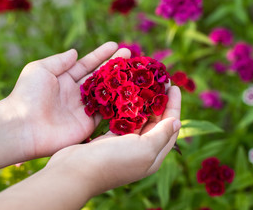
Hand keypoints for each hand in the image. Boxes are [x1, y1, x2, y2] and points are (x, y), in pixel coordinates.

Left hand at [5, 42, 130, 158]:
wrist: (23, 127)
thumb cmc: (27, 95)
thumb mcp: (40, 69)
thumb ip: (60, 61)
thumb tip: (75, 52)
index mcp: (64, 79)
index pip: (86, 64)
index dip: (101, 55)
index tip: (115, 45)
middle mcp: (75, 93)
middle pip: (99, 77)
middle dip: (114, 66)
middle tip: (130, 54)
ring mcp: (82, 109)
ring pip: (105, 93)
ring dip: (119, 83)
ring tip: (134, 71)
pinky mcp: (87, 124)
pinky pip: (105, 113)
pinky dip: (117, 104)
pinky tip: (130, 94)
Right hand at [46, 86, 180, 195]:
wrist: (76, 172)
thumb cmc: (113, 161)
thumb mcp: (144, 149)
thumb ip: (161, 134)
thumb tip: (177, 121)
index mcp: (153, 155)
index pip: (171, 127)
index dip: (174, 106)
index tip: (174, 86)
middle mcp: (141, 150)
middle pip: (156, 122)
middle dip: (160, 102)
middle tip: (159, 81)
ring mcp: (125, 144)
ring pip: (139, 120)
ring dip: (143, 103)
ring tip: (144, 84)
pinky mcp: (109, 139)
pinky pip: (123, 121)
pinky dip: (126, 109)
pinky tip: (126, 95)